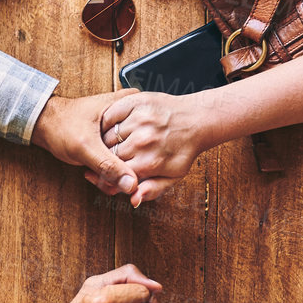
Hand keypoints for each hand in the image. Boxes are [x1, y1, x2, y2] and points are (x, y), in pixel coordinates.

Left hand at [32, 91, 139, 197]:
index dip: (139, 164)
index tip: (123, 179)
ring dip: (118, 176)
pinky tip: (101, 177)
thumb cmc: (62, 125)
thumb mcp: (85, 146)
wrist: (47, 124)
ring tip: (97, 174)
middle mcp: (134, 115)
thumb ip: (108, 165)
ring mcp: (127, 129)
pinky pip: (125, 161)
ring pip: (135, 160)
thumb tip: (131, 184)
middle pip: (144, 152)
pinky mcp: (119, 141)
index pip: (149, 138)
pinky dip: (114, 174)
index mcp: (132, 105)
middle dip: (126, 174)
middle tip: (105, 180)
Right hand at [98, 91, 209, 205]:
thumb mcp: (173, 176)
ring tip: (113, 143)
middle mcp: (144, 141)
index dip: (109, 177)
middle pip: (109, 155)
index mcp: (151, 162)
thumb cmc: (183, 150)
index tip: (108, 175)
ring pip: (106, 136)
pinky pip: (109, 115)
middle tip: (111, 158)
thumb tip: (133, 200)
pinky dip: (106, 122)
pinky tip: (112, 127)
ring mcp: (140, 120)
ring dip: (105, 141)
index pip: (115, 175)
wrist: (197, 120)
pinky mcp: (136, 102)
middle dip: (107, 159)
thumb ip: (152, 190)